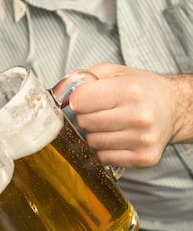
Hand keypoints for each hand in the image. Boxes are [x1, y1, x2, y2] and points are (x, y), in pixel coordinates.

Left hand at [52, 64, 192, 167]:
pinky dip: (106, 149)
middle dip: (88, 117)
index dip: (79, 100)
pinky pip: (104, 157)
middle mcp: (139, 115)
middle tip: (104, 111)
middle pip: (84, 123)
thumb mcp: (113, 73)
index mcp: (130, 90)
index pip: (80, 101)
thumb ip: (81, 78)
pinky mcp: (143, 157)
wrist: (174, 108)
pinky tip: (119, 137)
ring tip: (113, 124)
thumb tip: (57, 94)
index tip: (88, 98)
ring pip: (92, 142)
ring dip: (96, 134)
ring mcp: (142, 139)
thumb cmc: (141, 89)